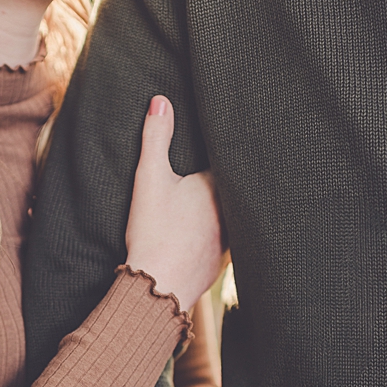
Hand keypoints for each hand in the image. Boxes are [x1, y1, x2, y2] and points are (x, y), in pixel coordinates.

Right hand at [123, 96, 224, 313]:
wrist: (158, 286)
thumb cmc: (154, 230)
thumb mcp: (150, 178)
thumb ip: (156, 138)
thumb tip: (161, 101)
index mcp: (219, 188)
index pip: (231, 162)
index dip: (229, 151)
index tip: (236, 136)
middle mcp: (234, 214)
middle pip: (237, 189)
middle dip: (233, 179)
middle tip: (230, 164)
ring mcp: (231, 241)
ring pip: (235, 217)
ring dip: (230, 209)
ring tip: (223, 197)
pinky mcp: (221, 263)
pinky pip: (227, 242)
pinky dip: (221, 234)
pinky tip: (211, 233)